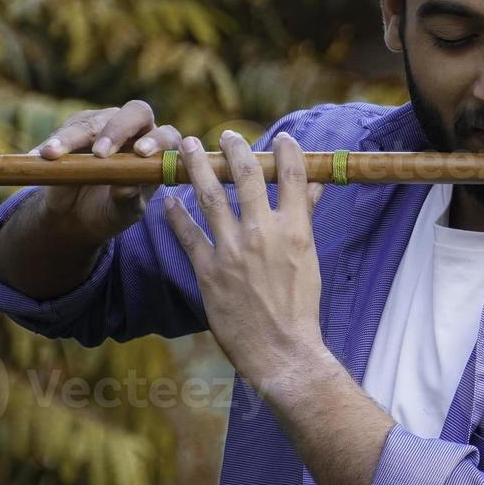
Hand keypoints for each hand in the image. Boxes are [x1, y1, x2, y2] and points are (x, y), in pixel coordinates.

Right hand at [34, 100, 185, 242]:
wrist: (77, 214)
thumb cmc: (110, 211)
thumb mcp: (121, 213)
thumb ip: (128, 200)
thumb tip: (126, 187)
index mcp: (159, 151)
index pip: (166, 135)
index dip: (156, 140)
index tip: (141, 153)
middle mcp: (137, 131)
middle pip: (135, 112)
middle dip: (117, 129)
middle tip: (99, 152)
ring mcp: (106, 125)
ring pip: (93, 120)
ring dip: (71, 137)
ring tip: (52, 154)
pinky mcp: (77, 127)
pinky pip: (65, 129)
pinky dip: (52, 143)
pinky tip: (38, 156)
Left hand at [162, 129, 326, 390]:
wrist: (282, 350)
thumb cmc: (300, 306)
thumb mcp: (309, 258)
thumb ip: (306, 218)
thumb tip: (314, 187)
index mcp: (295, 229)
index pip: (292, 176)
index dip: (287, 152)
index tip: (281, 138)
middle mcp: (263, 232)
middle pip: (246, 176)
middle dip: (234, 149)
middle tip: (225, 134)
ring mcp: (232, 250)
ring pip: (210, 195)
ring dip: (197, 166)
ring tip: (187, 146)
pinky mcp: (208, 270)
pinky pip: (187, 233)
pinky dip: (176, 213)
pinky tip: (168, 199)